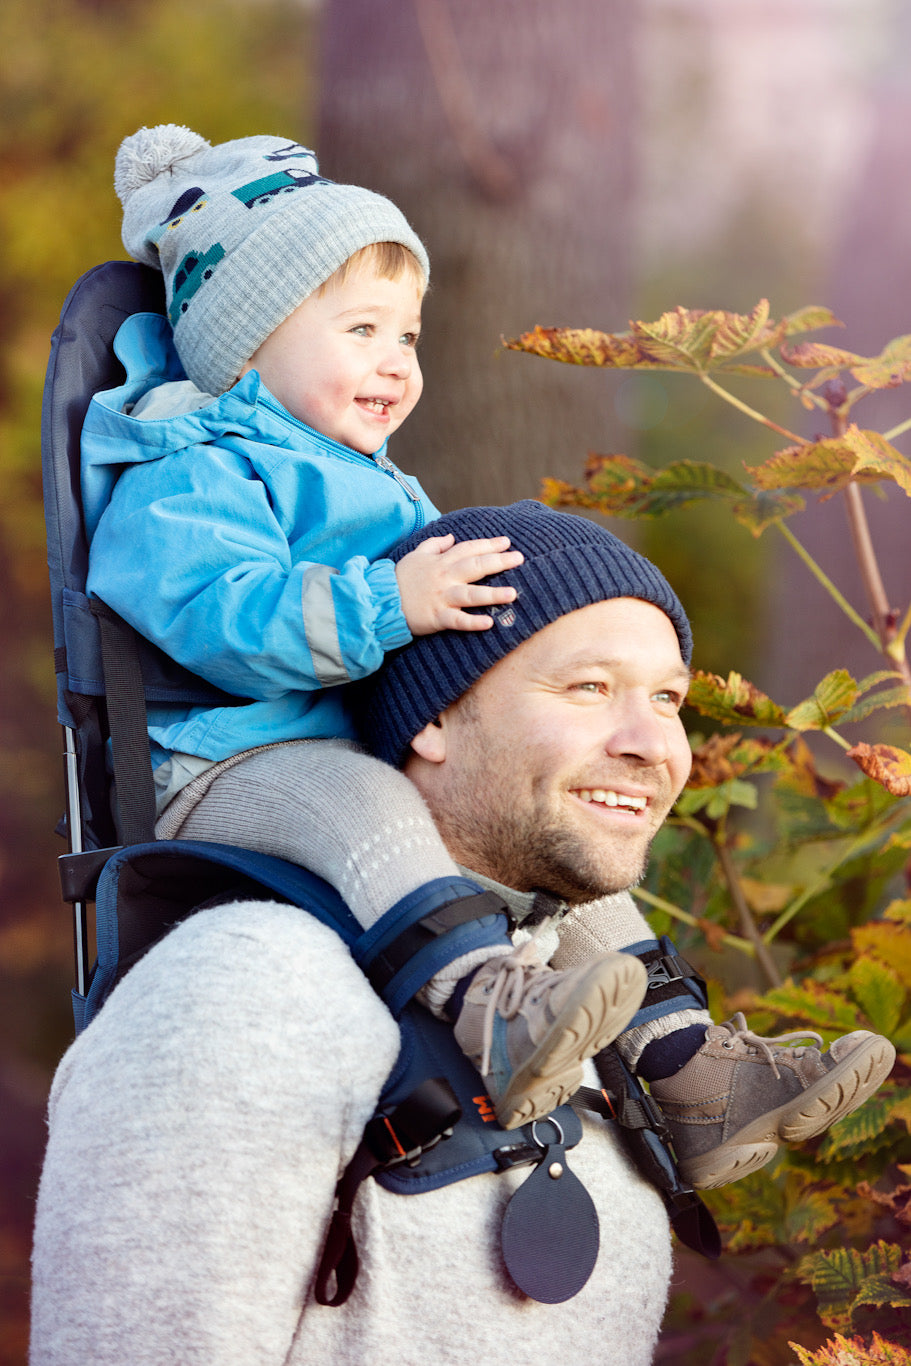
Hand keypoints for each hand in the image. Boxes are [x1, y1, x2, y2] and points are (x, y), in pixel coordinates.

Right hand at [395, 534, 523, 634]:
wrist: (380, 601)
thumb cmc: (399, 578)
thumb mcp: (416, 556)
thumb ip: (434, 545)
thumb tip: (451, 537)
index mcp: (441, 562)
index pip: (468, 549)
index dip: (488, 545)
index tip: (506, 543)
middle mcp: (444, 578)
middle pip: (475, 567)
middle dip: (498, 562)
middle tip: (519, 559)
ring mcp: (441, 598)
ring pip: (470, 594)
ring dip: (492, 594)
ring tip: (513, 594)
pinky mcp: (436, 617)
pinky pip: (457, 620)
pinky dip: (472, 622)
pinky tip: (489, 623)